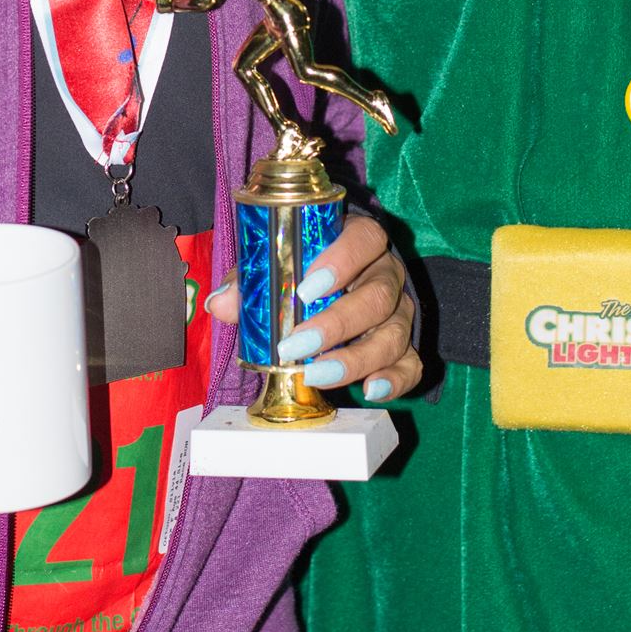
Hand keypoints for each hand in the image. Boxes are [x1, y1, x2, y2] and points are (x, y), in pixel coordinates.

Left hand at [206, 212, 418, 403]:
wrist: (336, 283)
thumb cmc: (304, 269)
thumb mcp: (279, 264)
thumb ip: (252, 280)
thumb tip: (219, 304)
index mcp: (361, 242)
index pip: (365, 240)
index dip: (342, 261)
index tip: (307, 288)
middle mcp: (387, 275)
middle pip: (378, 296)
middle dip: (337, 324)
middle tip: (296, 345)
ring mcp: (398, 313)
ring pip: (393, 334)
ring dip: (356, 359)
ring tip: (317, 376)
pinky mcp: (404, 346)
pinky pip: (410, 365)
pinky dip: (394, 381)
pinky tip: (369, 391)